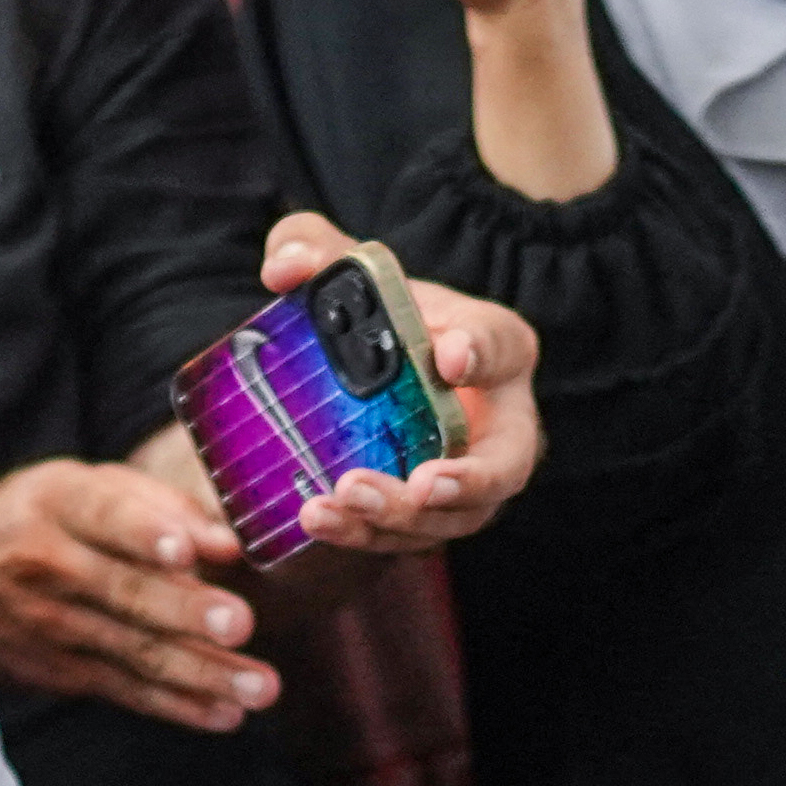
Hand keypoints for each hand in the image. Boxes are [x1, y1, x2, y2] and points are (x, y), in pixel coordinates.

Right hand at [0, 458, 277, 728]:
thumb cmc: (35, 520)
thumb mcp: (78, 487)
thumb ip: (155, 504)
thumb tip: (226, 541)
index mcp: (56, 503)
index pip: (104, 514)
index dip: (147, 532)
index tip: (189, 550)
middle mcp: (48, 564)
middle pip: (124, 590)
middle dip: (184, 611)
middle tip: (240, 624)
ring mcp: (49, 625)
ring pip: (133, 650)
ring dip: (199, 672)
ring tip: (258, 688)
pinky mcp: (58, 671)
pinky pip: (125, 690)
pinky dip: (176, 706)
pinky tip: (224, 713)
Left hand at [265, 215, 542, 555]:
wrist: (376, 369)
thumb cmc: (382, 316)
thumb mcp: (352, 270)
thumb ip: (315, 248)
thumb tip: (283, 269)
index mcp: (497, 348)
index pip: (500, 346)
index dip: (481, 353)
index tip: (450, 356)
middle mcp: (500, 424)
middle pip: (502, 465)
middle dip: (465, 481)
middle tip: (418, 482)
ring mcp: (468, 480)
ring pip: (455, 517)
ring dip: (402, 519)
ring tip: (342, 501)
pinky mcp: (426, 516)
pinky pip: (406, 538)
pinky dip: (363, 535)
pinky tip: (317, 519)